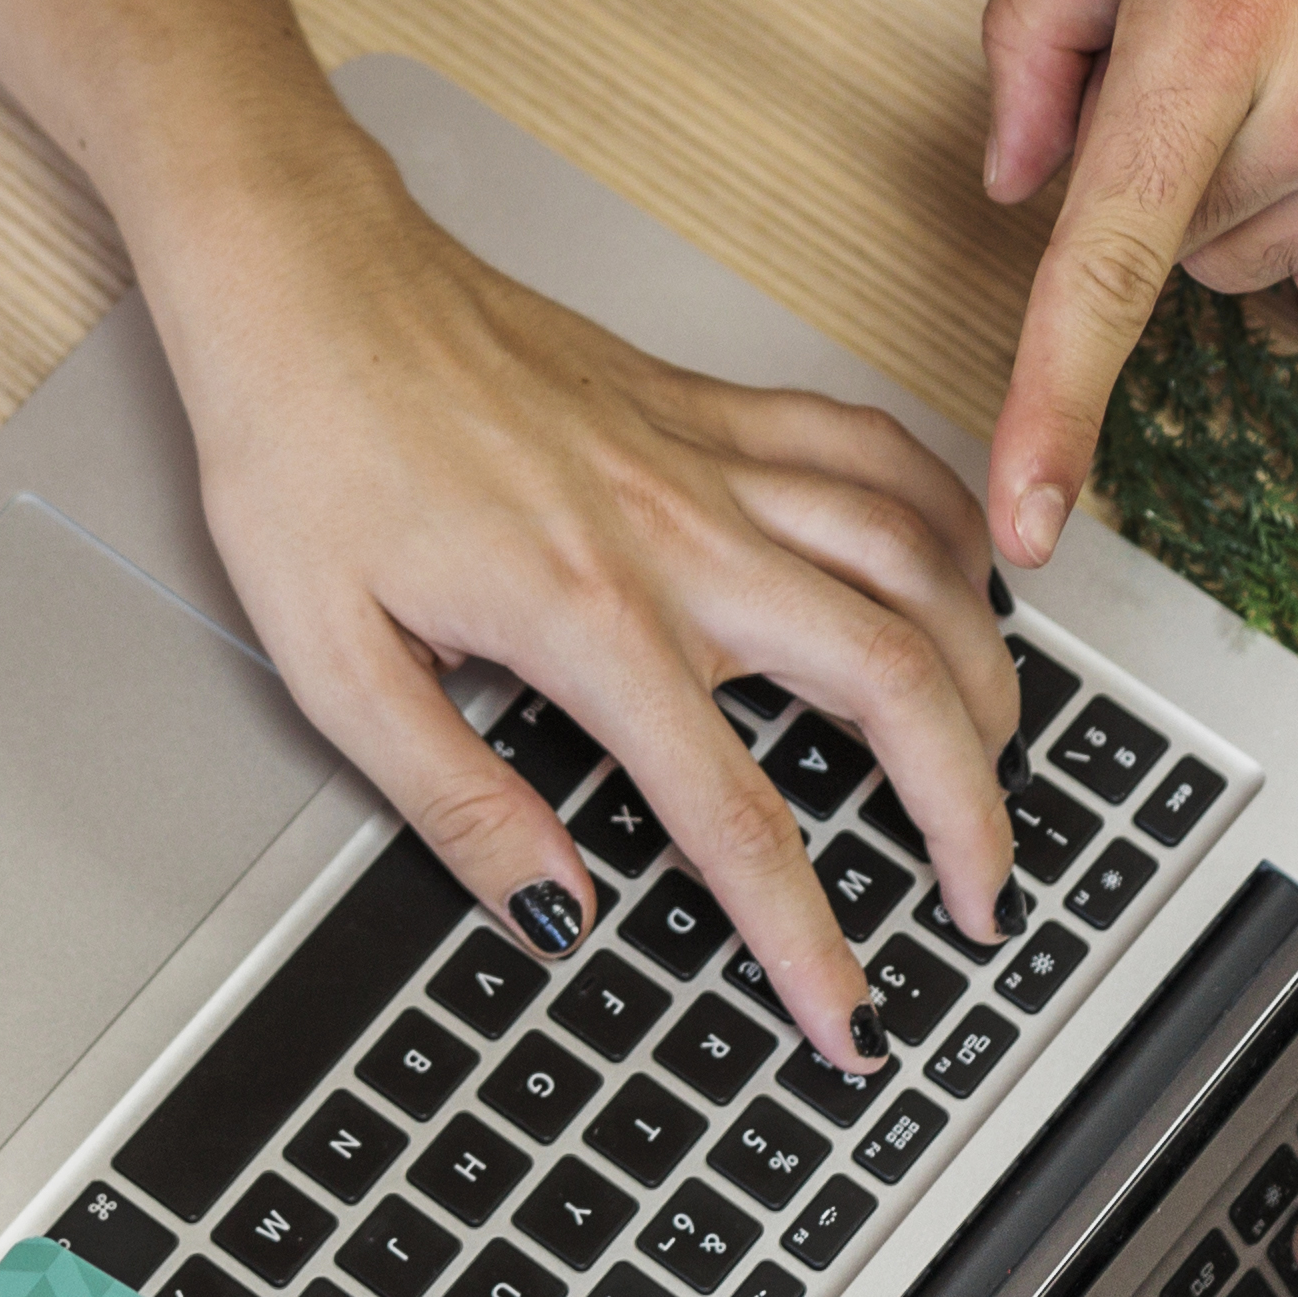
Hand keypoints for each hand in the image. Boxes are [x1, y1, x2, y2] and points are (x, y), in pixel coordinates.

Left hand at [142, 140, 1018, 1072]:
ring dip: (983, 669)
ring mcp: (708, 456)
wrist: (300, 278)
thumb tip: (554, 916)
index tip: (848, 1017)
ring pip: (915, 559)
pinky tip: (963, 567)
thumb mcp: (333, 664)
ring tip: (997, 757)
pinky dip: (943, 515)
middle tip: (978, 897)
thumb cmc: (301, 451)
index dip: (807, 938)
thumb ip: (457, 802)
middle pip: (890, 681)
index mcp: (585, 619)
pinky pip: (871, 448)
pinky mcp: (707, 401)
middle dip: (966, 809)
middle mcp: (678, 534)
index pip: (735, 817)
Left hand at [974, 0, 1297, 566]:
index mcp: (1220, 8)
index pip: (1109, 255)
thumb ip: (1040, 19)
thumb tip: (1016, 181)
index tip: (1027, 515)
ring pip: (1261, 265)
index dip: (1053, 400)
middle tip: (1233, 27)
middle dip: (1164, 163)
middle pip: (1171, 247)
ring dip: (1254, 183)